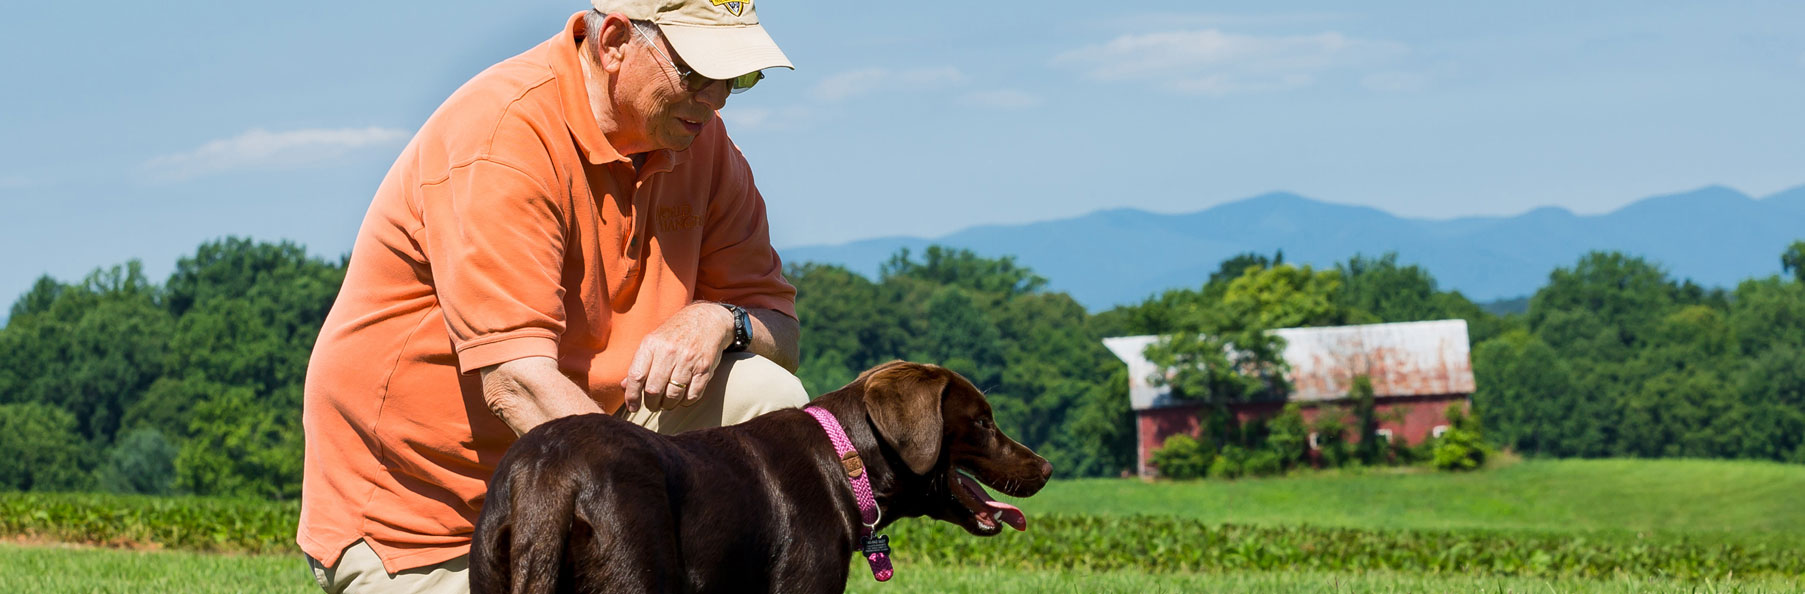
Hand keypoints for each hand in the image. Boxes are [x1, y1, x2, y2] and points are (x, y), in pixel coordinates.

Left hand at [620, 303, 734, 412]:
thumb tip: (625, 387)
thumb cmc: (675, 333)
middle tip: (652, 405)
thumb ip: (639, 364)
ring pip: (673, 395)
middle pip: (654, 389)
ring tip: (666, 402)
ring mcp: (688, 360)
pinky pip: (692, 395)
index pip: (636, 376)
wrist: (706, 319)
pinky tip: (682, 397)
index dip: (632, 396)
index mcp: (651, 344)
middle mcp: (669, 352)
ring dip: (668, 405)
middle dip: (651, 403)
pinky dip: (685, 402)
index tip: (632, 407)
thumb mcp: (653, 342)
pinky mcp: (704, 368)